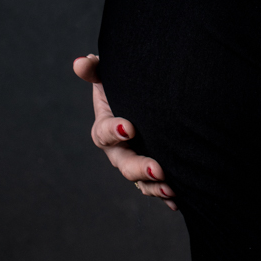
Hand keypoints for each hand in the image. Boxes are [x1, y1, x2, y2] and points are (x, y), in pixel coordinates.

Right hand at [73, 54, 177, 209]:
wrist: (147, 101)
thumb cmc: (125, 87)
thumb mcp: (108, 76)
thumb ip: (95, 69)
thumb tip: (80, 62)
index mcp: (106, 128)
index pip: (105, 132)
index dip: (114, 130)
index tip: (129, 126)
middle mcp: (119, 151)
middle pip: (125, 164)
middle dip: (140, 168)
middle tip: (159, 168)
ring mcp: (136, 163)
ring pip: (142, 182)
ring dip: (155, 187)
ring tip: (172, 188)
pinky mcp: (151, 173)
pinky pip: (156, 188)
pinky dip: (166, 195)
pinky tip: (179, 198)